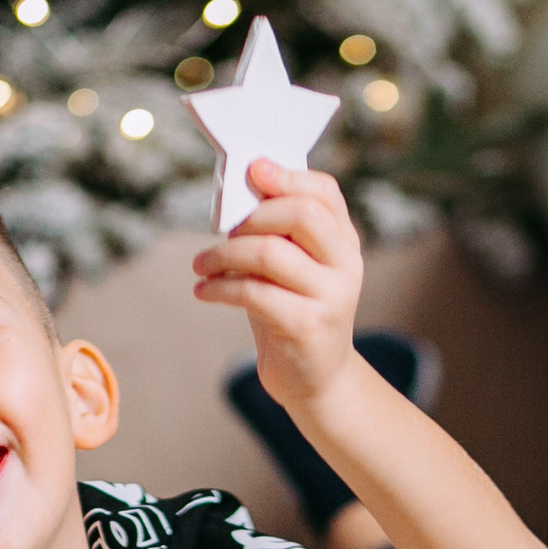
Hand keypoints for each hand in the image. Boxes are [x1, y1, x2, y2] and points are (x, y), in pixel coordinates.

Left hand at [190, 158, 364, 412]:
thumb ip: (278, 233)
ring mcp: (331, 296)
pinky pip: (254, 293)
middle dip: (251, 216)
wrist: (316, 378)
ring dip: (224, 253)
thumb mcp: (292, 268)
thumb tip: (238, 193)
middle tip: (220, 230)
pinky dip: (219, 287)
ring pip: (270, 253)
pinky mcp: (307, 326)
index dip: (287, 176)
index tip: (252, 170)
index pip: (325, 192)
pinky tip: (203, 290)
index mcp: (344, 242)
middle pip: (301, 214)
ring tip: (201, 264)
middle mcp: (346, 264)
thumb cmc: (294, 312)